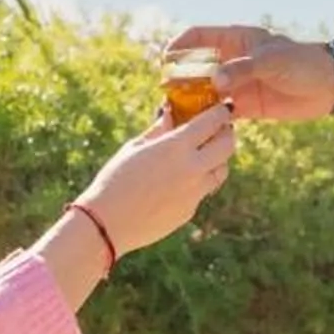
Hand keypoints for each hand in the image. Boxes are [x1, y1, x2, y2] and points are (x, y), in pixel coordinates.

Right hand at [73, 105, 237, 254]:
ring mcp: (194, 193)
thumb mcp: (134, 148)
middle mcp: (192, 169)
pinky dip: (200, 180)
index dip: (221, 112)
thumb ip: (158, 130)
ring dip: (218, 158)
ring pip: (222, 170)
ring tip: (204, 154)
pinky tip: (182, 179)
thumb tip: (170, 113)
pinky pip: (204, 190)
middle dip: (227, 133)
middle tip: (220, 130)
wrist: (107, 224)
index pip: (212, 122)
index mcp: (176, 147)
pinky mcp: (190, 211)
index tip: (223, 109)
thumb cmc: (114, 180)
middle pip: (227, 145)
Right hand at [164, 26, 333, 121]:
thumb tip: (214, 81)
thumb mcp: (272, 61)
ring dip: (192, 102)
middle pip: (196, 67)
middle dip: (179, 79)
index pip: (198, 37)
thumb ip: (242, 69)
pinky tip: (199, 128)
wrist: (330, 85)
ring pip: (205, 91)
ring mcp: (238, 84)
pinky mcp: (246, 105)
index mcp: (236, 40)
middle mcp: (232, 61)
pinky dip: (209, 119)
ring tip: (177, 115)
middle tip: (167, 94)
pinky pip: (221, 112)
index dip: (179, 45)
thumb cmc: (302, 62)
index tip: (164, 60)